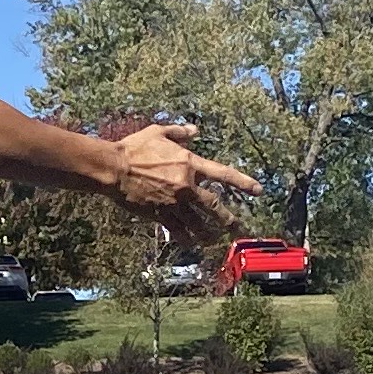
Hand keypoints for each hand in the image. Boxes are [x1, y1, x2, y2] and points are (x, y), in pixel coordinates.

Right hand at [109, 123, 260, 248]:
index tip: (258, 190)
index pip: (223, 174)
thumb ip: (179, 131)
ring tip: (214, 240)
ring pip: (198, 223)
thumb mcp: (158, 132)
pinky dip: (185, 238)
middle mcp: (187, 185)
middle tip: (239, 228)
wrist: (114, 168)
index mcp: (190, 163)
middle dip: (229, 219)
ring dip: (208, 233)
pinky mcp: (160, 214)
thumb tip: (194, 130)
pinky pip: (177, 229)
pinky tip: (191, 243)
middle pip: (215, 206)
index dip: (243, 182)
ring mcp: (174, 202)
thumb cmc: (134, 147)